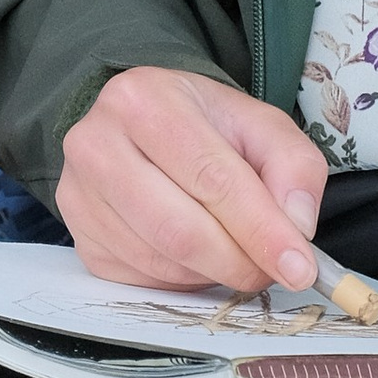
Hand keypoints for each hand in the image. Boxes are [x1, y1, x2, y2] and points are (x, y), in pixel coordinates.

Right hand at [57, 66, 331, 292]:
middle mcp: (96, 143)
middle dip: (238, 261)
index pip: (211, 177)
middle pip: (180, 229)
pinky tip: (197, 254)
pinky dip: (183, 279)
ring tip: (237, 252)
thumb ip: (293, 166)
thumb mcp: (260, 124)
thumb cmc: (204, 125)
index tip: (298, 266)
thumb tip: (296, 226)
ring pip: (161, 261)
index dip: (260, 229)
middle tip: (273, 270)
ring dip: (213, 272)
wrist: (144, 122)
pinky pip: (141, 278)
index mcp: (144, 99)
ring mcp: (79, 193)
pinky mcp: (80, 235)